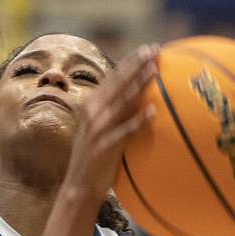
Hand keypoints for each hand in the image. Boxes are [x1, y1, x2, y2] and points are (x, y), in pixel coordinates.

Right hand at [67, 44, 158, 199]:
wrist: (79, 187)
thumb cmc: (96, 160)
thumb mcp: (101, 131)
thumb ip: (116, 114)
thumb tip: (141, 101)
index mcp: (91, 106)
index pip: (114, 78)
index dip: (130, 62)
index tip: (148, 48)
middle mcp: (92, 112)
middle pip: (117, 83)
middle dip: (136, 64)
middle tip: (155, 49)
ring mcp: (97, 128)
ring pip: (121, 101)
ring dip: (139, 84)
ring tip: (155, 70)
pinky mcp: (104, 145)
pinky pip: (124, 130)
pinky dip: (138, 120)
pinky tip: (152, 111)